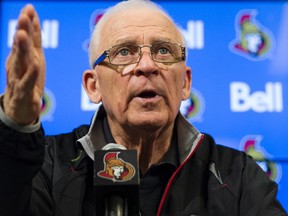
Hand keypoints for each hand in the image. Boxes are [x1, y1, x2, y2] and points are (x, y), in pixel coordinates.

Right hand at [3, 4, 45, 124]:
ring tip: (22, 35)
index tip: (30, 8)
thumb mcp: (33, 57)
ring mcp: (19, 78)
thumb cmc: (27, 79)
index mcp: (23, 56)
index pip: (26, 38)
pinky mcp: (23, 92)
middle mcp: (18, 64)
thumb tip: (33, 16)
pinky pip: (27, 82)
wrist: (20, 106)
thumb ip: (34, 38)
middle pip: (21, 46)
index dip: (28, 24)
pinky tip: (35, 65)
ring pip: (20, 62)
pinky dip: (31, 74)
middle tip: (23, 17)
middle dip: (22, 31)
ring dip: (21, 48)